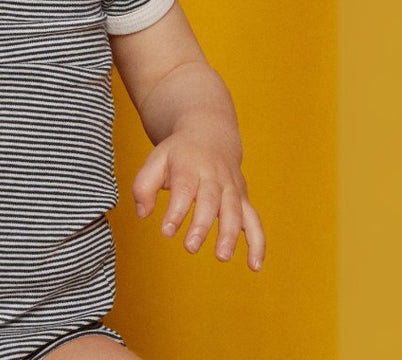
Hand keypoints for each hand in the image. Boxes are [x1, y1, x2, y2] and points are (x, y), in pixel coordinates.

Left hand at [131, 123, 264, 271]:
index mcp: (189, 165)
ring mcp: (231, 188)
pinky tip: (255, 266)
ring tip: (222, 256)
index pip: (184, 188)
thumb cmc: (178, 154)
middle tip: (190, 247)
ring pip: (235, 211)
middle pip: (211, 201)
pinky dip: (258, 243)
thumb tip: (142, 214)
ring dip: (230, 235)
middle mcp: (214, 176)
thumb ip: (144, 185)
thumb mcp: (156, 160)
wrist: (210, 135)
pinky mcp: (243, 199)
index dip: (176, 210)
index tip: (167, 231)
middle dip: (202, 225)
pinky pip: (255, 221)